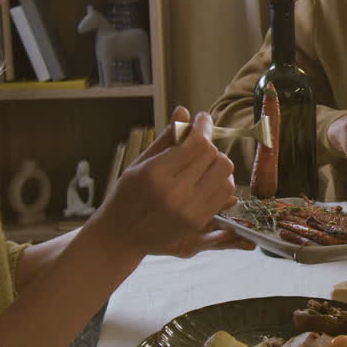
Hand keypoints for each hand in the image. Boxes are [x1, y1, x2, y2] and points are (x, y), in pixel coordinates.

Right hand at [86, 107, 238, 259]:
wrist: (121, 235)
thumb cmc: (126, 195)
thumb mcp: (140, 162)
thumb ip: (167, 138)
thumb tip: (185, 111)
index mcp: (156, 174)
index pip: (196, 143)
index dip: (203, 126)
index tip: (202, 118)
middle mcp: (175, 193)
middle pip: (214, 156)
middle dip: (209, 144)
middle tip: (198, 143)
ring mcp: (189, 210)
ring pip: (225, 174)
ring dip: (217, 162)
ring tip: (202, 163)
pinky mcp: (198, 221)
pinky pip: (226, 194)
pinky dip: (221, 181)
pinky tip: (207, 179)